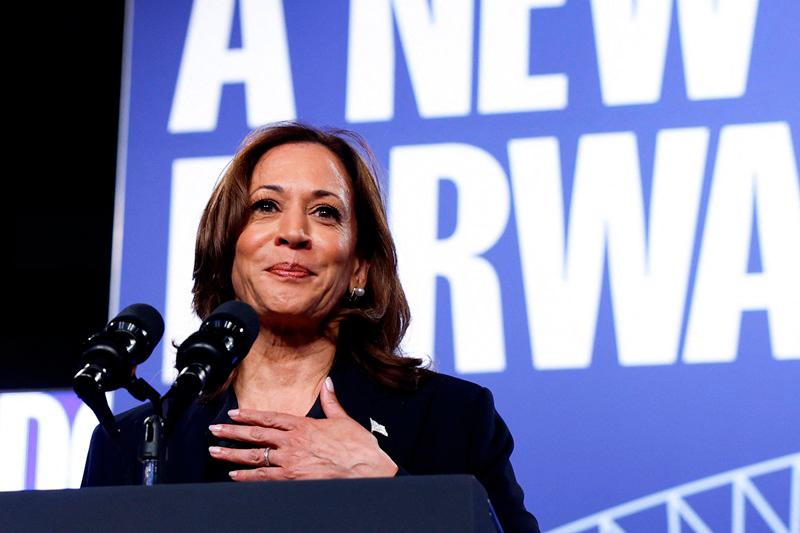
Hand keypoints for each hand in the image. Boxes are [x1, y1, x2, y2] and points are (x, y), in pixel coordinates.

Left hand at [208, 377, 398, 480]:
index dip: (249, 415)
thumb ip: (331, 401)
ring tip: (215, 452)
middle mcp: (293, 442)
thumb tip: (328, 383)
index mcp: (303, 425)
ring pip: (255, 456)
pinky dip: (247, 476)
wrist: (366, 469)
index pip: (269, 418)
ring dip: (232, 454)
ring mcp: (290, 461)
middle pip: (255, 435)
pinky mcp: (292, 479)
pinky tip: (234, 475)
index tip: (233, 414)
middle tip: (214, 431)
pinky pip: (263, 478)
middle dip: (232, 433)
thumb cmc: (357, 447)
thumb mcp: (343, 419)